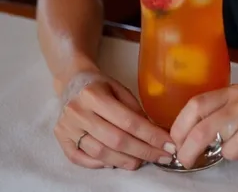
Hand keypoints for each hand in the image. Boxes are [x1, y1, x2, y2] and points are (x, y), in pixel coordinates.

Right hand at [55, 71, 175, 169]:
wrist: (72, 81)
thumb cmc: (100, 85)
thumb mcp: (120, 88)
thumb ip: (134, 109)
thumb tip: (154, 133)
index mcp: (94, 95)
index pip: (128, 121)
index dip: (150, 136)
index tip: (168, 145)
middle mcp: (78, 112)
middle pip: (115, 140)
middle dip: (143, 152)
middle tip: (161, 157)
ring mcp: (67, 127)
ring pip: (100, 153)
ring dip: (124, 161)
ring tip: (142, 161)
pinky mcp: (60, 139)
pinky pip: (81, 159)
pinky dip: (100, 164)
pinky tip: (116, 162)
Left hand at [170, 84, 237, 169]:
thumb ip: (217, 113)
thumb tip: (186, 137)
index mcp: (233, 91)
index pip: (196, 105)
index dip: (180, 126)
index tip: (174, 142)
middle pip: (204, 130)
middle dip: (189, 150)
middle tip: (185, 160)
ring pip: (227, 151)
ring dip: (234, 154)